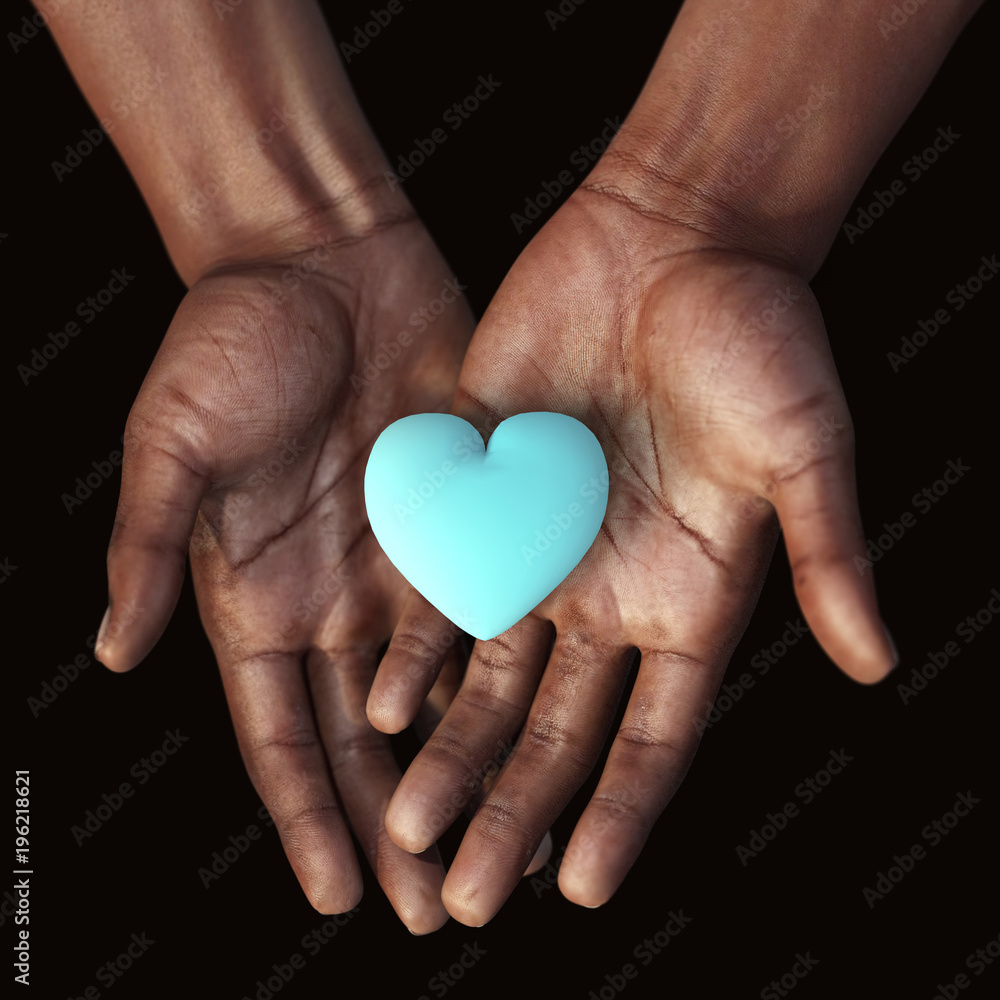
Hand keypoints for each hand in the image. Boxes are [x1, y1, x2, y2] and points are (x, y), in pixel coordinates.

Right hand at [95, 213, 474, 931]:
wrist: (319, 264)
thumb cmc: (229, 343)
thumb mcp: (172, 444)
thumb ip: (147, 547)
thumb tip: (115, 650)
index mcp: (257, 597)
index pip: (281, 735)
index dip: (308, 816)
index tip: (339, 893)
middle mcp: (335, 598)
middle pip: (368, 739)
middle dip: (397, 823)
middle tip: (435, 907)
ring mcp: (402, 564)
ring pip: (440, 694)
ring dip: (466, 767)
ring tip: (504, 840)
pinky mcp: (462, 519)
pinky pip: (490, 613)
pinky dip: (510, 675)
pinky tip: (542, 727)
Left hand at [367, 183, 895, 924]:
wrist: (676, 236)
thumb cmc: (757, 337)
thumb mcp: (803, 449)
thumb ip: (828, 555)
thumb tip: (875, 661)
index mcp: (687, 596)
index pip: (651, 735)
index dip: (619, 812)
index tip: (576, 886)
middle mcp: (606, 587)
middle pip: (554, 726)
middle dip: (511, 807)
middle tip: (463, 898)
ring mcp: (538, 541)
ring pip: (485, 672)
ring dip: (449, 750)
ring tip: (408, 828)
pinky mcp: (483, 486)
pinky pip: (441, 580)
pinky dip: (413, 642)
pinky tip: (381, 702)